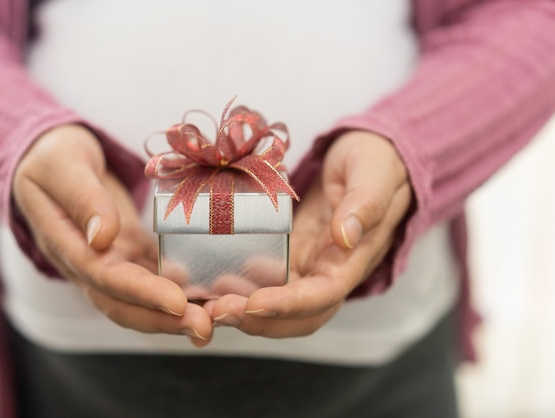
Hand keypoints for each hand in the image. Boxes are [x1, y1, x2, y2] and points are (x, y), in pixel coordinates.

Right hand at [13, 124, 211, 345]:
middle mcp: (88, 263)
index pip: (103, 277)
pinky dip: (182, 291)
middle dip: (163, 320)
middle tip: (204, 327)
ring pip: (141, 299)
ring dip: (175, 315)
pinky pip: (156, 278)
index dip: (140, 293)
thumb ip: (81, 197)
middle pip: (123, 303)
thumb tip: (102, 237)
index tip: (177, 302)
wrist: (54, 160)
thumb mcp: (62, 164)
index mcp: (65, 243)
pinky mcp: (130, 254)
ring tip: (213, 320)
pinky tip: (210, 297)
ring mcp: (111, 262)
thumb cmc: (54, 157)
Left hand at [206, 131, 411, 336]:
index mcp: (354, 258)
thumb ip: (366, 204)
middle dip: (258, 320)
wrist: (369, 156)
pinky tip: (214, 279)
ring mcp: (308, 263)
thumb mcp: (374, 173)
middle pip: (297, 314)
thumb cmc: (376, 162)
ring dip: (244, 309)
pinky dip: (242, 286)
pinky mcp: (290, 251)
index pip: (324, 295)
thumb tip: (346, 237)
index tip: (254, 303)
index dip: (289, 305)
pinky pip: (265, 279)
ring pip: (278, 302)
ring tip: (209, 301)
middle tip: (218, 309)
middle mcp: (330, 270)